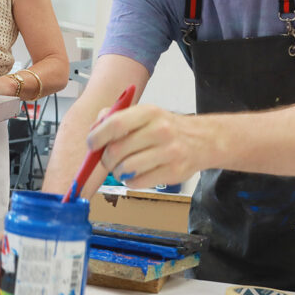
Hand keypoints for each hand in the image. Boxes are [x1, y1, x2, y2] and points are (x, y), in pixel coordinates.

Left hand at [87, 104, 201, 188]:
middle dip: (106, 159)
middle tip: (108, 160)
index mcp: (149, 112)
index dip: (98, 136)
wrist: (202, 140)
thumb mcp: (144, 114)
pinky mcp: (174, 172)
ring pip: (127, 168)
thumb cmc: (165, 128)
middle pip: (118, 150)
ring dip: (118, 172)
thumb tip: (94, 131)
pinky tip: (136, 174)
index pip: (115, 124)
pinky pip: (139, 182)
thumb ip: (116, 118)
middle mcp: (161, 130)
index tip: (92, 144)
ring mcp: (169, 152)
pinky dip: (131, 181)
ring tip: (122, 168)